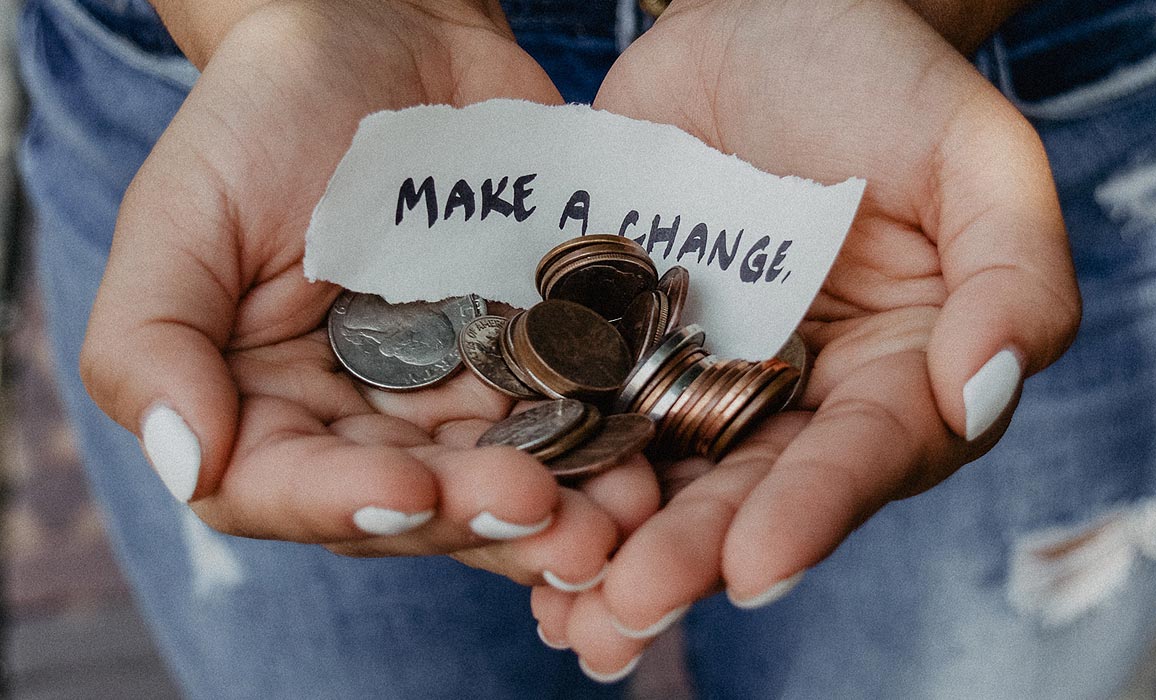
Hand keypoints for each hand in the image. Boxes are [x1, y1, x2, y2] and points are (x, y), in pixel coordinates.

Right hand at [80, 1, 659, 587]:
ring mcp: (456, 394)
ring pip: (505, 479)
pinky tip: (651, 458)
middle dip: (481, 520)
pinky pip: (573, 414)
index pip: (288, 489)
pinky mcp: (533, 358)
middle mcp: (363, 421)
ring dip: (565, 510)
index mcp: (265, 407)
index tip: (413, 490)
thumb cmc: (266, 115)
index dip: (347, 503)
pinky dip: (609, 442)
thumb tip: (187, 463)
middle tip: (553, 522)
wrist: (386, 35)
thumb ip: (151, 341)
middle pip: (416, 504)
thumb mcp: (183, 213)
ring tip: (621, 519)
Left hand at [534, 0, 1080, 674]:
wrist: (765, 16)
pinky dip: (551, 463)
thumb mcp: (975, 156)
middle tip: (627, 608)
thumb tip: (983, 392)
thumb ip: (1012, 274)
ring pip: (659, 475)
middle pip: (748, 490)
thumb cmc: (884, 77)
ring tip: (562, 610)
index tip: (756, 564)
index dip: (813, 512)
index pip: (862, 456)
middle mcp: (796, 397)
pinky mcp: (621, 340)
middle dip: (690, 554)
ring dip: (610, 543)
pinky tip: (507, 517)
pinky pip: (584, 408)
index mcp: (894, 374)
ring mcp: (701, 373)